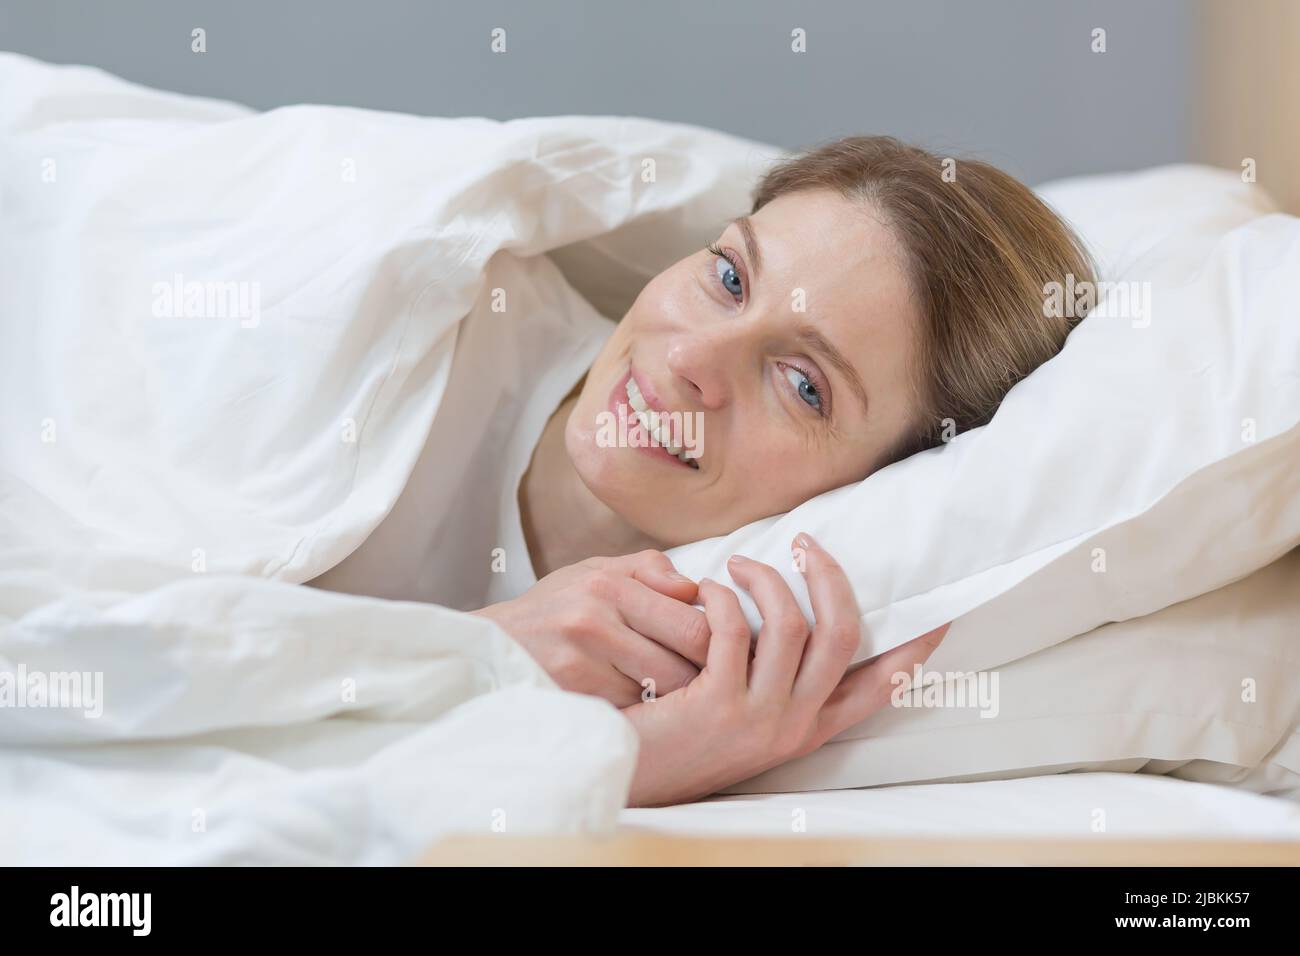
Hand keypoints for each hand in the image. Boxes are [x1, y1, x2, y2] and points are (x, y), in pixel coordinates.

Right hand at [471, 550, 709, 706]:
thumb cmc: (557, 606)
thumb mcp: (596, 570)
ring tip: (686, 692)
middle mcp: (594, 624)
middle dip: (706, 676)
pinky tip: (651, 707)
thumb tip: (693, 587)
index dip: (719, 643)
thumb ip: (649, 569)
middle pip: (682, 664)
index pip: (691, 624)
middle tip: (715, 678)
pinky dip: (648, 712)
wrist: (496, 646)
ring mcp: (581, 666)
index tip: (725, 650)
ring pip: (660, 695)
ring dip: (679, 697)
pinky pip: (632, 713)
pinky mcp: (572, 699)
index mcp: (608, 587)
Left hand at [621, 532, 949, 806]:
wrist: (626, 771)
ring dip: (768, 579)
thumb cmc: (680, 730)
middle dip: (829, 577)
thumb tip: (797, 612)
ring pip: (791, 625)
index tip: (936, 613)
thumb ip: (776, 674)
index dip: (913, 646)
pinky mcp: (717, 703)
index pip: (882, 685)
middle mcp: (794, 724)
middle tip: (806, 545)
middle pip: (842, 635)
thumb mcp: (746, 711)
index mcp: (810, 726)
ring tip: (740, 565)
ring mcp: (758, 716)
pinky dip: (722, 597)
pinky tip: (707, 591)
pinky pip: (734, 628)